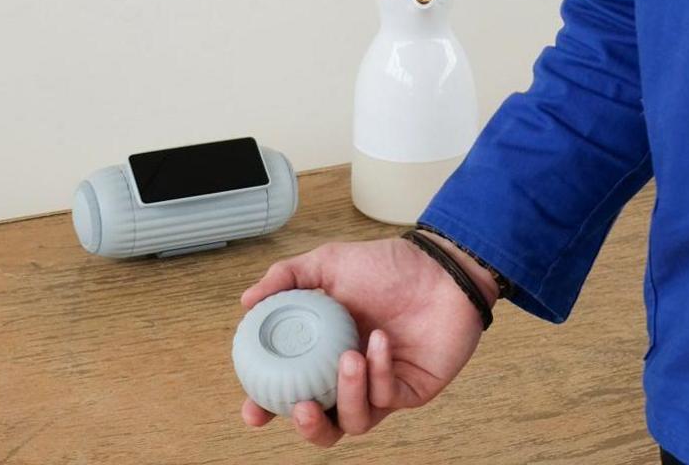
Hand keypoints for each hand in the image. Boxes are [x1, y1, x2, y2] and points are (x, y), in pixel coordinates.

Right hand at [236, 235, 489, 447]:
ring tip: (349, 358)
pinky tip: (381, 342)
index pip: (292, 389)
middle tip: (302, 407)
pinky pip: (387, 398)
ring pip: (354, 420)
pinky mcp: (410, 391)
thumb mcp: (332, 262)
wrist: (441, 268)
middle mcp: (351, 374)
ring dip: (347, 394)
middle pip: (323, 422)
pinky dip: (379, 373)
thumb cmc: (390, 265)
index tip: (253, 411)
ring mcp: (381, 386)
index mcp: (327, 350)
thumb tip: (247, 301)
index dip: (269, 406)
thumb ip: (288, 277)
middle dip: (309, 426)